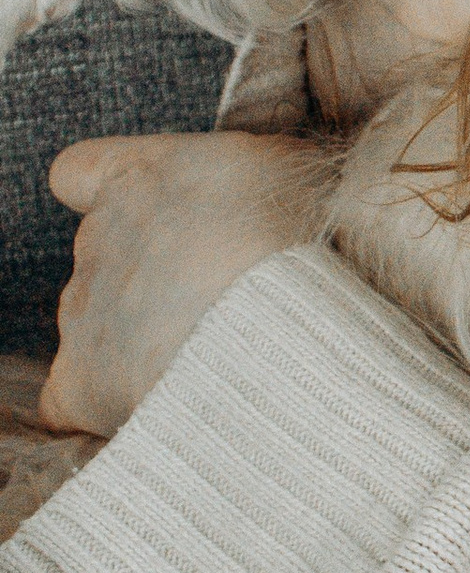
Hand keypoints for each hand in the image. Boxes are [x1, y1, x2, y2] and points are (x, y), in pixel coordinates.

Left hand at [39, 136, 335, 439]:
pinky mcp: (80, 383)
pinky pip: (73, 397)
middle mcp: (96, 239)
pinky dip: (106, 405)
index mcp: (136, 178)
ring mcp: (82, 312)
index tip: (149, 216)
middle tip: (222, 298)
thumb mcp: (282, 165)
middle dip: (156, 277)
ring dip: (144, 339)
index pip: (78, 172)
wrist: (277, 321)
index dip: (104, 193)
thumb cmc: (292, 233)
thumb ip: (241, 173)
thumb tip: (251, 190)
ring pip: (101, 324)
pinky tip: (160, 408)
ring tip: (216, 355)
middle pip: (107, 255)